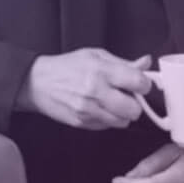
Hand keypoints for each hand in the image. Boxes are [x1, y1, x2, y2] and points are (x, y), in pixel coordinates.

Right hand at [15, 49, 152, 129]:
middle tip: (127, 96)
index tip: (141, 84)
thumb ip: (123, 62)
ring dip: (122, 114)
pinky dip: (108, 119)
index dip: (145, 84)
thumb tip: (146, 63)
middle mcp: (95, 92)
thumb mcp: (95, 56)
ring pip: (122, 122)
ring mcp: (88, 110)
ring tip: (112, 102)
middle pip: (134, 110)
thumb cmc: (66, 67)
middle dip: (135, 104)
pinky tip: (99, 108)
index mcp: (101, 71)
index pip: (139, 83)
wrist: (38, 82)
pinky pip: (107, 127)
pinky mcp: (82, 123)